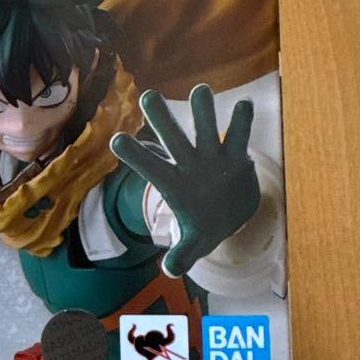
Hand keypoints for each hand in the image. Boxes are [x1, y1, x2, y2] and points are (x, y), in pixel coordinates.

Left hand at [110, 84, 259, 277]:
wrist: (229, 211)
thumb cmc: (204, 223)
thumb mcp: (195, 242)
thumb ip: (182, 254)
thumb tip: (169, 270)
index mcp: (172, 181)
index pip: (149, 167)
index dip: (135, 155)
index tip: (116, 140)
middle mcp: (188, 162)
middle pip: (171, 137)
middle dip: (161, 118)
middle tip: (147, 96)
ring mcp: (211, 156)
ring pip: (204, 128)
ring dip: (203, 110)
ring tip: (201, 90)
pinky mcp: (236, 156)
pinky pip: (239, 136)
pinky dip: (241, 122)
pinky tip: (243, 105)